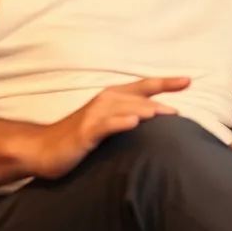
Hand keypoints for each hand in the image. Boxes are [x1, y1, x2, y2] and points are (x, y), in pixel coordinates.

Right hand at [26, 77, 187, 179]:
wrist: (43, 150)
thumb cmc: (79, 137)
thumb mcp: (107, 124)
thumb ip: (129, 118)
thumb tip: (159, 120)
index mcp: (113, 97)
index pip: (144, 86)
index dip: (166, 82)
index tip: (189, 80)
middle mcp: (105, 101)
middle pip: (139, 99)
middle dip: (161, 104)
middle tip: (179, 114)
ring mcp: (94, 116)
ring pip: (125, 108)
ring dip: (146, 109)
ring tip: (166, 114)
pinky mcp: (85, 132)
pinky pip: (104, 125)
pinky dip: (119, 122)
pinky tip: (134, 122)